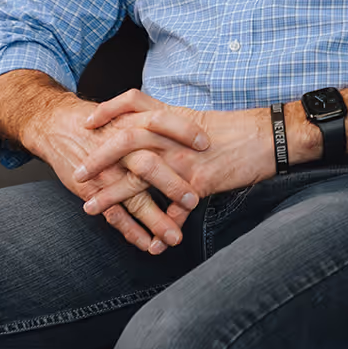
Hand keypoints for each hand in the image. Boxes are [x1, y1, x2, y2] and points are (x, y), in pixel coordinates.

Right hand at [26, 95, 209, 254]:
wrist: (58, 126)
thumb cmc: (103, 122)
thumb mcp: (129, 114)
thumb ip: (157, 125)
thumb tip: (196, 135)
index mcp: (133, 123)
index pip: (161, 122)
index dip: (184, 131)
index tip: (206, 145)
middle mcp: (120, 150)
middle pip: (148, 164)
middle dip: (172, 184)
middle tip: (193, 200)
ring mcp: (106, 172)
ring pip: (133, 197)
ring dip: (155, 219)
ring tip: (174, 238)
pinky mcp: (92, 191)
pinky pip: (114, 215)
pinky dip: (131, 232)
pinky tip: (147, 244)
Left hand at [74, 90, 294, 213]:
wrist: (269, 137)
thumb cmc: (237, 130)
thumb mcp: (199, 120)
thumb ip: (173, 127)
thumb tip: (153, 135)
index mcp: (173, 117)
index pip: (132, 103)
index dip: (107, 110)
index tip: (87, 122)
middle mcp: (173, 137)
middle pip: (125, 140)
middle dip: (98, 158)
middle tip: (78, 172)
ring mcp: (184, 160)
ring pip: (139, 177)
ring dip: (112, 196)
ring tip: (91, 209)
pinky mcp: (198, 183)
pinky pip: (173, 210)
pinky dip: (162, 229)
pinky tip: (154, 245)